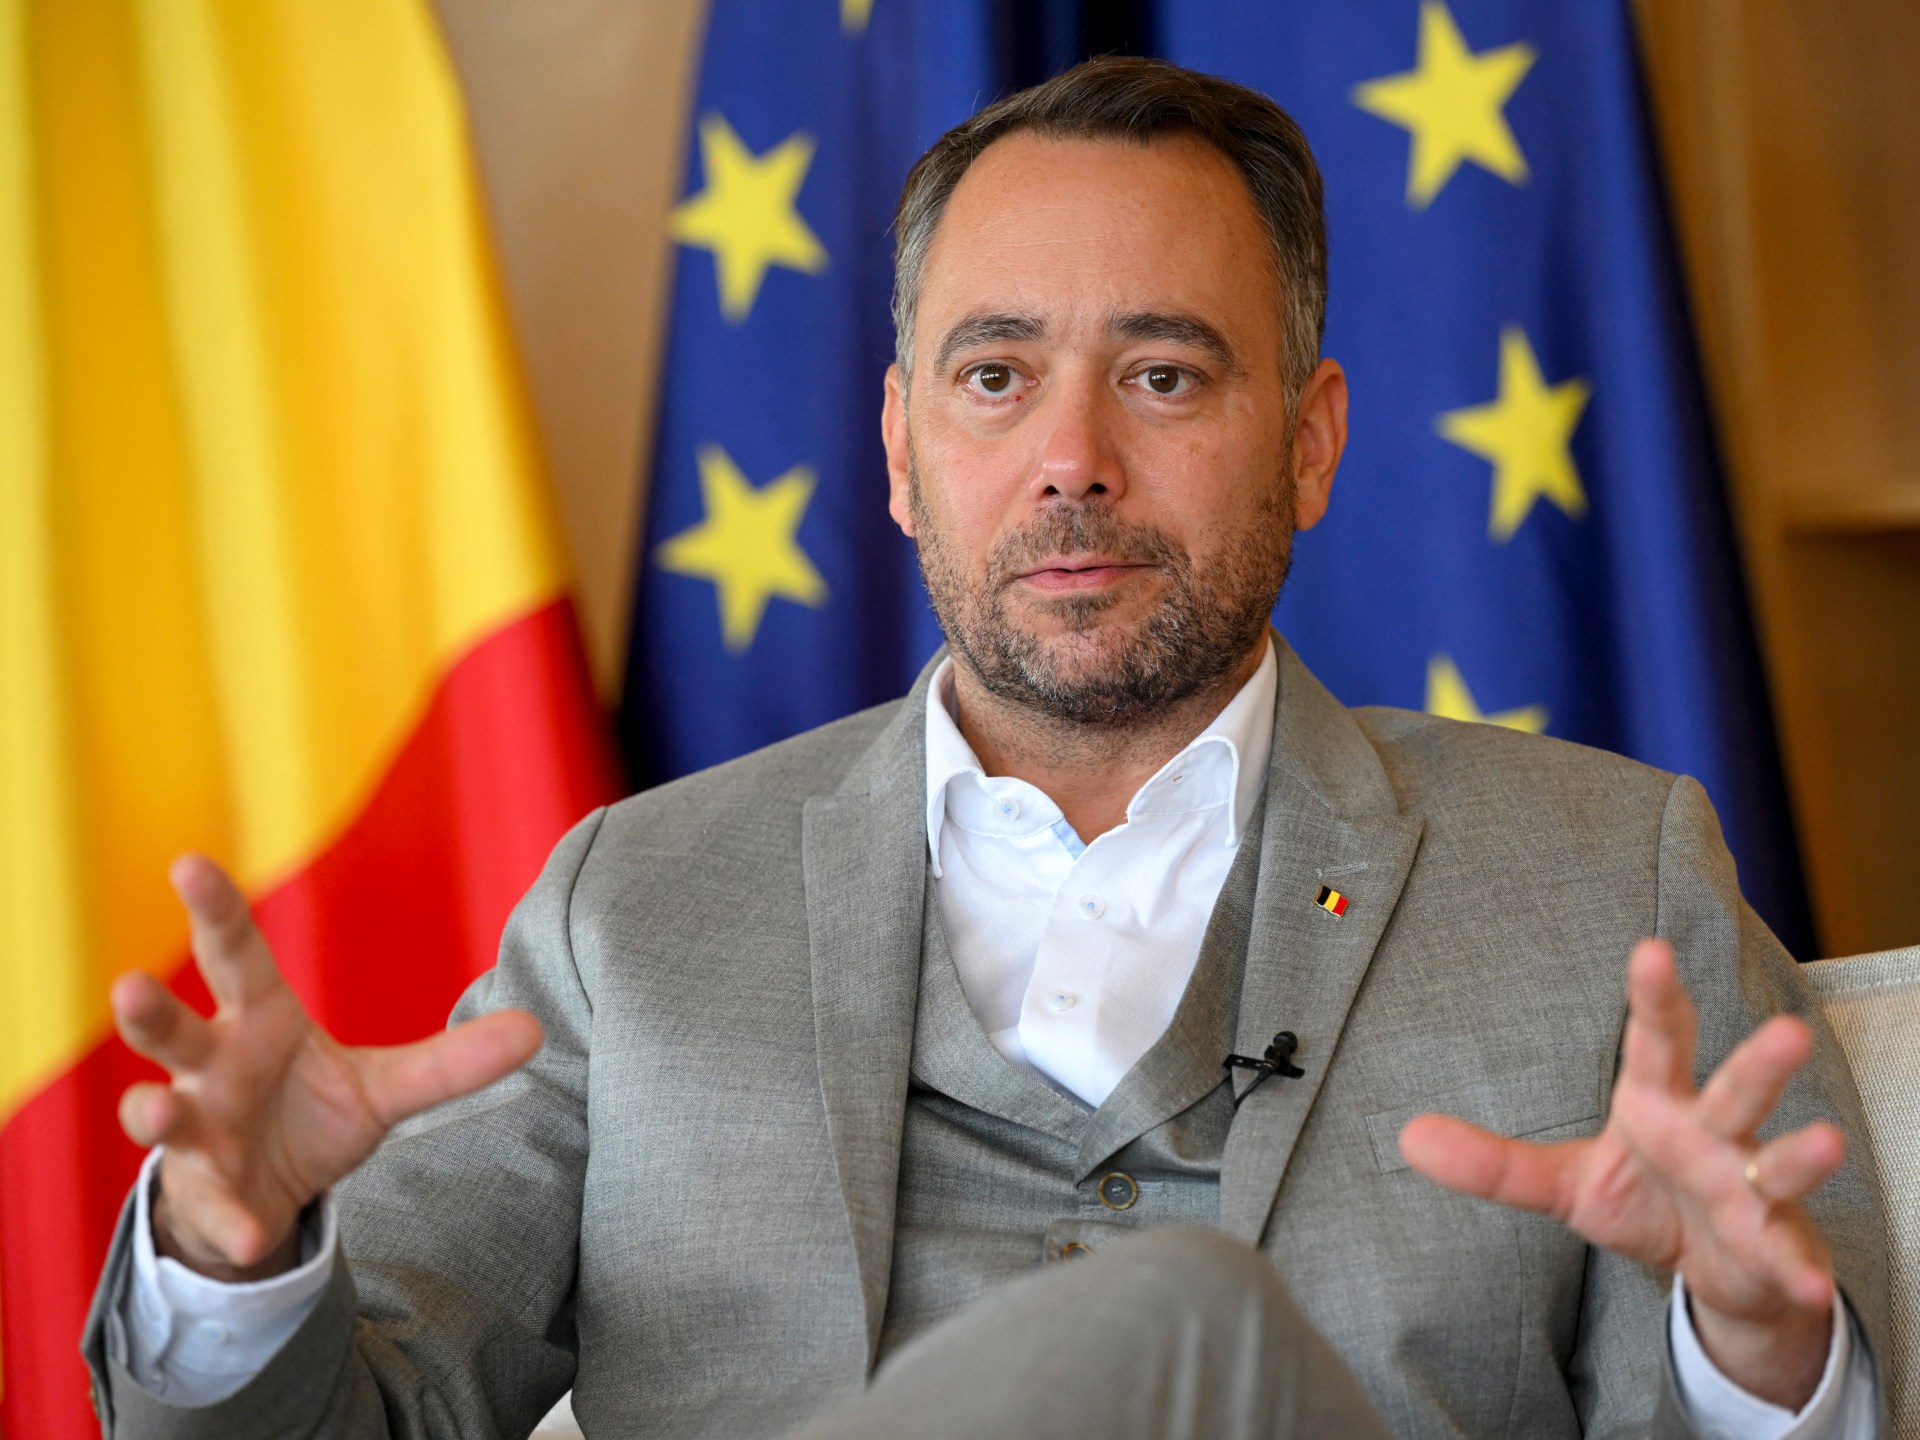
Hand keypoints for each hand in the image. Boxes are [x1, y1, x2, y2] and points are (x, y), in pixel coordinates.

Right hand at [112, 856, 541, 1281]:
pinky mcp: (202, 1193)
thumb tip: (537, 1028)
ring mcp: (196, 1130)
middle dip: (149, 1010)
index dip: (215, 909)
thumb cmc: (310, 1114)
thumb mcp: (385, 1086)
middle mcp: (213, 1068)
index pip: (234, 954)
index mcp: (258, 1020)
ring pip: (159, 1113)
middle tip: (130, 986)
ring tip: (158, 1108)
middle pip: (173, 1029)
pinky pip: (214, 1207)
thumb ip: (450, 1061)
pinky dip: (233, 1222)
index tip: (189, 862)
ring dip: (153, 1111)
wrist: (268, 1196)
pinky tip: (251, 1236)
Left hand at [1400, 939, 1841, 1410]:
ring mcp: (1751, 1187)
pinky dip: (1800, 1271)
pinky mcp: (1776, 1245)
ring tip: (1826, 1141)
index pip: (1655, 1040)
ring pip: (1779, 1162)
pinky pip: (1789, 1255)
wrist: (1712, 1268)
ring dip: (1802, 1155)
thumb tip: (1407, 1137)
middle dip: (1759, 1062)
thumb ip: (1495, 1162)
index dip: (1653, 996)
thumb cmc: (1644, 1198)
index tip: (1650, 950)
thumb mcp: (1563, 1182)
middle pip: (1735, 1089)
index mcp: (1658, 1103)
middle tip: (1788, 1029)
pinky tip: (1809, 1286)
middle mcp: (1713, 1134)